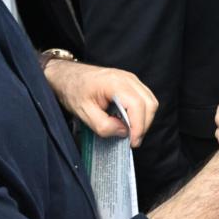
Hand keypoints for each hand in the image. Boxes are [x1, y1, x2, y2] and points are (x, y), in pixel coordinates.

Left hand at [43, 60, 157, 147]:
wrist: (68, 76)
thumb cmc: (73, 91)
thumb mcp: (84, 113)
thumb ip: (104, 125)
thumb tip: (123, 132)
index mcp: (115, 83)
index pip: (137, 105)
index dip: (138, 126)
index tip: (133, 142)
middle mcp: (127, 78)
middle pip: (149, 103)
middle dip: (144, 125)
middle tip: (132, 140)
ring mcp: (131, 79)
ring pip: (150, 101)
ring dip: (144, 119)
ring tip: (131, 132)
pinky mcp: (131, 83)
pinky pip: (144, 98)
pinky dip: (141, 112)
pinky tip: (129, 121)